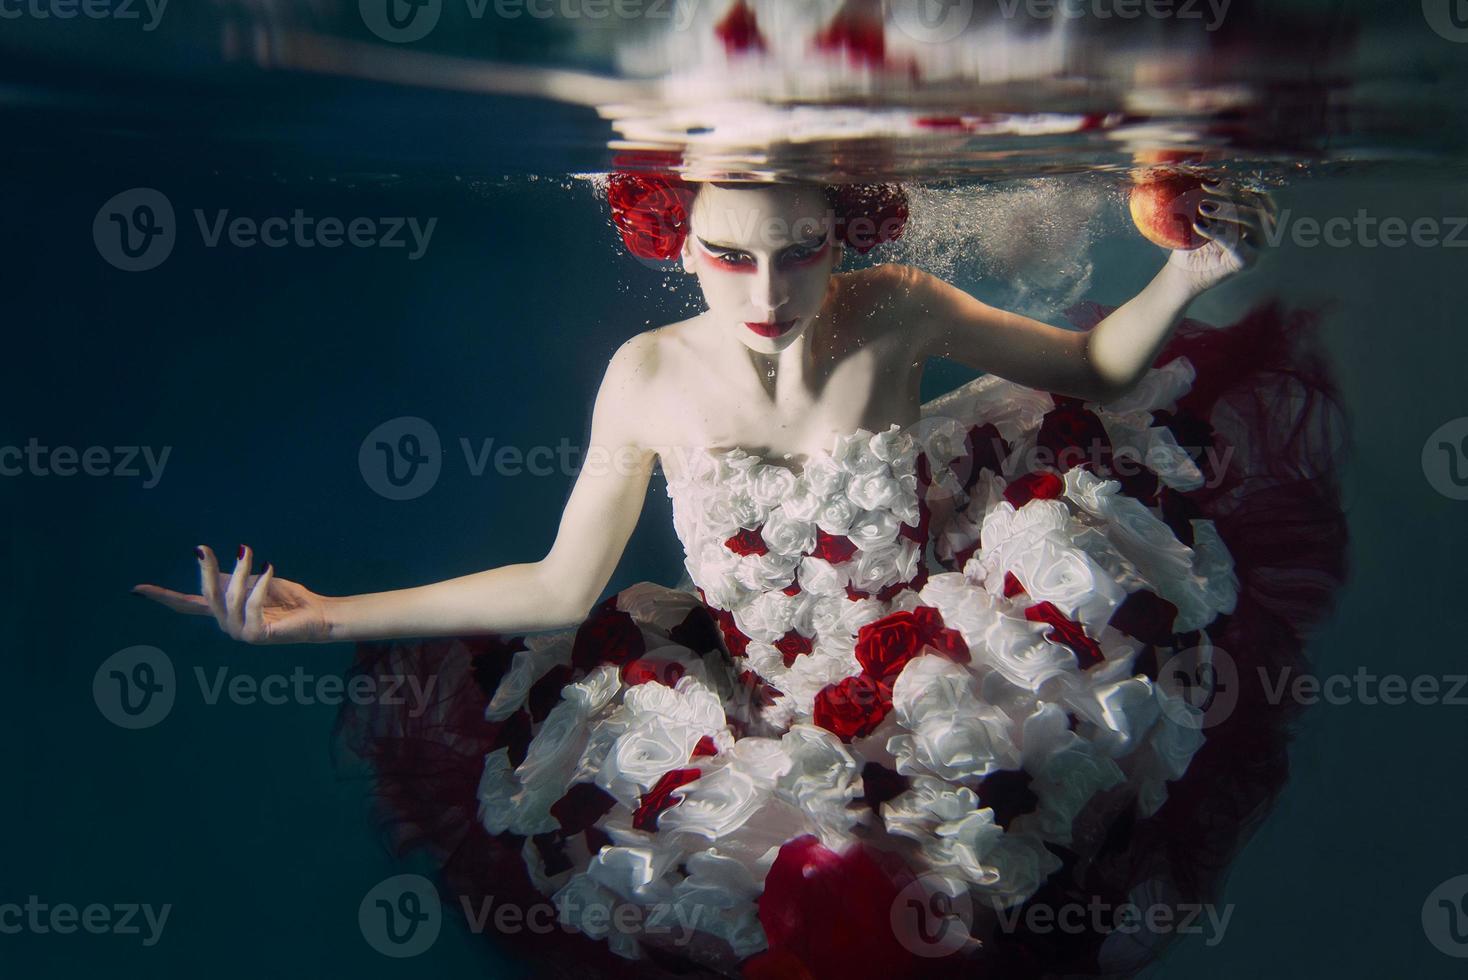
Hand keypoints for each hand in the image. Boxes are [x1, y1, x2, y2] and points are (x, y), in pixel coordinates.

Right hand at [133, 544, 331, 643]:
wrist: (317, 613)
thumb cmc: (287, 597)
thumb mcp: (253, 580)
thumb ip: (230, 576)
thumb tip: (204, 558)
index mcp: (223, 611)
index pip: (186, 604)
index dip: (162, 596)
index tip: (135, 589)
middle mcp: (227, 624)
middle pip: (204, 596)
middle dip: (204, 571)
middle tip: (203, 549)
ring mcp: (240, 632)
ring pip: (227, 599)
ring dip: (237, 573)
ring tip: (247, 552)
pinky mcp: (257, 636)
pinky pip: (251, 606)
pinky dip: (259, 584)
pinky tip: (270, 567)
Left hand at [1166, 179, 1276, 293]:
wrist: (1184, 270)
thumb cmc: (1194, 237)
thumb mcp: (1202, 210)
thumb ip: (1211, 190)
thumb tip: (1209, 157)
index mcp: (1259, 210)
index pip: (1256, 189)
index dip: (1236, 180)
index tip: (1211, 177)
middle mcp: (1265, 227)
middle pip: (1257, 201)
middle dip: (1232, 192)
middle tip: (1205, 188)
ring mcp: (1259, 245)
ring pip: (1254, 217)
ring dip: (1228, 209)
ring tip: (1202, 207)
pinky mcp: (1247, 261)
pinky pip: (1236, 242)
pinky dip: (1217, 232)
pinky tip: (1199, 226)